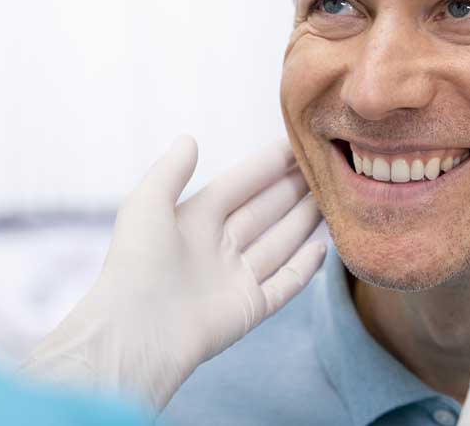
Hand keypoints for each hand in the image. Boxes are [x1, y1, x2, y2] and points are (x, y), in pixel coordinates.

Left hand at [21, 135, 326, 412]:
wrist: (137, 331)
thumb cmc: (136, 263)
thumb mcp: (146, 203)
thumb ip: (170, 170)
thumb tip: (189, 138)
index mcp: (193, 221)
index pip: (238, 186)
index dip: (266, 166)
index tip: (295, 144)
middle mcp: (216, 248)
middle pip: (263, 212)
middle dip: (292, 189)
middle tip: (325, 167)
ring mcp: (235, 279)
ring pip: (279, 243)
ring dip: (303, 220)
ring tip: (333, 198)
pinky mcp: (248, 309)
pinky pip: (284, 284)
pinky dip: (305, 268)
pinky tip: (323, 247)